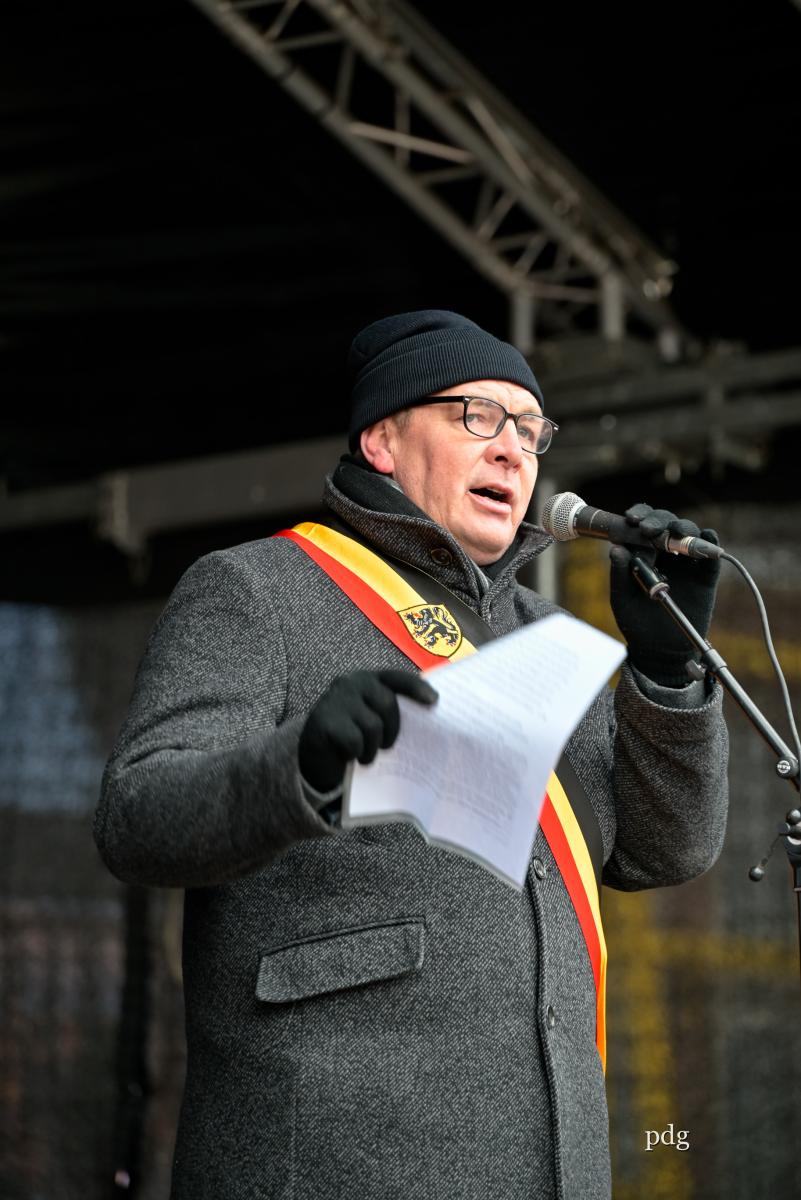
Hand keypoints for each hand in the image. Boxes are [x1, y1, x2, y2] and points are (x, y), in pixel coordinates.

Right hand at [298, 669, 437, 793]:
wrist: (312, 752)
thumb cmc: (349, 732)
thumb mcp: (368, 715)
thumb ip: (387, 710)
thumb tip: (424, 717)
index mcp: (367, 679)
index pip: (396, 678)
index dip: (416, 688)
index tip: (434, 701)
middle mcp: (350, 683)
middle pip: (387, 703)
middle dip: (392, 729)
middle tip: (386, 745)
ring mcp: (336, 700)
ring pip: (372, 726)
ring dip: (372, 748)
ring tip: (365, 754)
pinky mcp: (325, 721)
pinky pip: (355, 741)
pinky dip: (357, 753)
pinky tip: (349, 755)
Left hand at [609, 503, 720, 685]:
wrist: (659, 650)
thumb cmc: (636, 622)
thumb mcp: (622, 599)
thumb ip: (620, 574)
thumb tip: (616, 548)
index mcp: (643, 553)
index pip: (643, 525)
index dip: (640, 515)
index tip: (632, 519)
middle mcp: (666, 552)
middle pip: (667, 523)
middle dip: (660, 520)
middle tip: (649, 529)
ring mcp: (687, 563)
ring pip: (690, 534)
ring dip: (685, 528)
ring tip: (677, 532)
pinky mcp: (706, 577)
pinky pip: (711, 556)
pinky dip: (710, 544)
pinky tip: (707, 539)